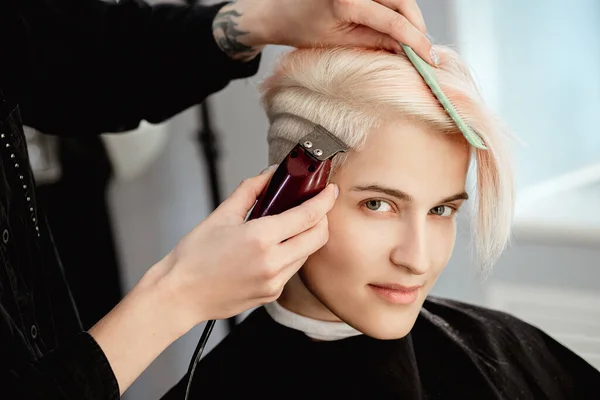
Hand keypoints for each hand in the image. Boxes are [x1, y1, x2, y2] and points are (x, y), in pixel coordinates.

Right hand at [152, 166, 337, 325]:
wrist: (179, 294)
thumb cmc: (194, 257)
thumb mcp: (221, 215)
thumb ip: (250, 190)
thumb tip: (270, 175)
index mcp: (260, 238)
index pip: (308, 215)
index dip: (324, 199)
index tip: (329, 190)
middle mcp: (272, 262)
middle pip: (318, 236)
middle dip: (322, 218)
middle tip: (314, 206)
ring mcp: (274, 282)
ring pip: (307, 254)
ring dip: (306, 237)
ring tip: (289, 226)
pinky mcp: (272, 294)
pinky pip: (292, 269)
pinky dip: (291, 254)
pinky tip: (274, 248)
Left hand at [212, 0, 436, 65]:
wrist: (278, 10)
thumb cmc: (301, 29)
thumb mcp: (339, 42)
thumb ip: (374, 42)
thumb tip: (404, 49)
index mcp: (347, 1)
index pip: (392, 21)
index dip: (415, 40)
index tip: (428, 57)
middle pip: (402, 0)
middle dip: (416, 24)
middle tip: (422, 48)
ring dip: (408, 14)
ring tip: (410, 37)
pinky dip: (396, 6)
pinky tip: (396, 22)